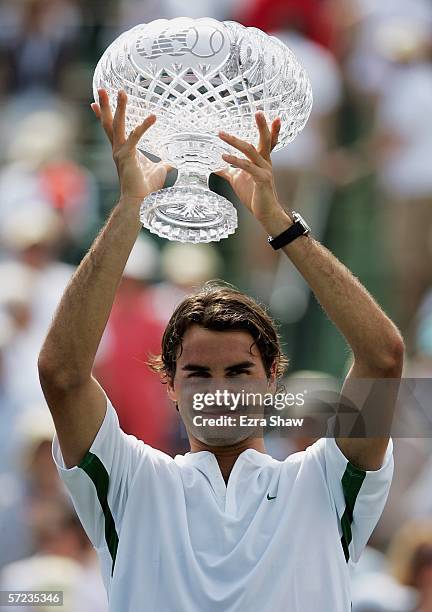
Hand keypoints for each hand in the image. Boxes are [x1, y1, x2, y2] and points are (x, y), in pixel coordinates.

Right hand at [91, 88, 170, 202]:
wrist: (140, 201)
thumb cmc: (146, 188)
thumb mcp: (157, 171)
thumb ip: (162, 164)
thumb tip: (170, 162)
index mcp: (122, 151)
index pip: (110, 129)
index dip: (103, 116)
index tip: (95, 103)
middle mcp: (118, 149)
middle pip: (109, 123)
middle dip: (106, 105)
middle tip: (102, 88)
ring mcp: (120, 152)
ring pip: (117, 125)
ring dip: (119, 108)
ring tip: (121, 92)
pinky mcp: (127, 156)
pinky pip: (135, 137)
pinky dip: (144, 126)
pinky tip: (153, 117)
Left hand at [216, 112, 286, 223]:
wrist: (265, 212)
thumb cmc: (254, 194)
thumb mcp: (238, 179)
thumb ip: (228, 170)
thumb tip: (215, 165)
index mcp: (262, 160)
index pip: (268, 141)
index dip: (270, 129)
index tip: (271, 116)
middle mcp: (265, 163)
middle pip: (265, 140)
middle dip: (262, 126)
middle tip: (258, 112)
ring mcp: (264, 171)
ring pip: (251, 151)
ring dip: (235, 141)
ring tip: (222, 134)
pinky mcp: (261, 180)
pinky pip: (246, 167)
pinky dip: (234, 161)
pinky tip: (224, 157)